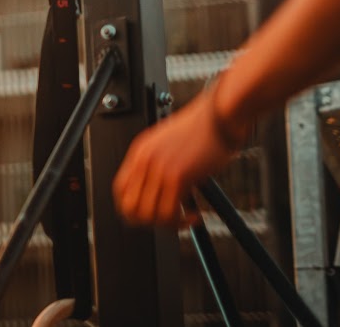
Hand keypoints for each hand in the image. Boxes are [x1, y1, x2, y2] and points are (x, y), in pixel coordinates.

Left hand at [113, 87, 238, 227]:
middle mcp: (145, 160)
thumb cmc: (202, 130)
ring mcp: (159, 168)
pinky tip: (194, 215)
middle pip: (131, 207)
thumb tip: (158, 192)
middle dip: (150, 222)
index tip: (148, 216)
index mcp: (139, 151)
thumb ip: (158, 165)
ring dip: (168, 224)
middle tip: (168, 221)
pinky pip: (169, 212)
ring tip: (184, 219)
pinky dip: (181, 222)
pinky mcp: (177, 175)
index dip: (131, 208)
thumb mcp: (168, 145)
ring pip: (150, 214)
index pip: (120, 190)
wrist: (219, 115)